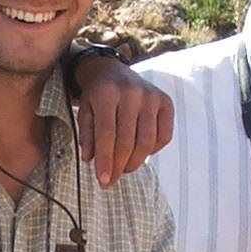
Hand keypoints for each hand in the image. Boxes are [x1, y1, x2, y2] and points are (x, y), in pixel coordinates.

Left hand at [73, 56, 173, 186]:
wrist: (111, 70)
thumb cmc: (96, 96)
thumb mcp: (84, 111)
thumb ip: (87, 135)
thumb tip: (90, 159)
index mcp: (107, 93)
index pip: (107, 134)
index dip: (106, 161)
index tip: (103, 181)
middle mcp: (132, 93)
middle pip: (128, 141)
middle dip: (119, 167)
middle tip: (111, 181)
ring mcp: (152, 96)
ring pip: (147, 142)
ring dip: (135, 162)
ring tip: (124, 169)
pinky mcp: (166, 102)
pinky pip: (164, 136)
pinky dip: (153, 151)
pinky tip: (140, 152)